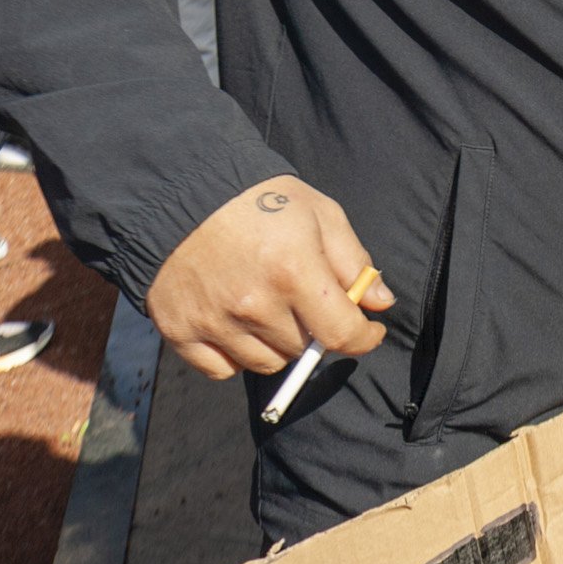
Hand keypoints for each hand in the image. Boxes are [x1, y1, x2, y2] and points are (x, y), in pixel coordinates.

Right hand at [146, 175, 392, 381]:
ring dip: (278, 344)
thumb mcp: (320, 214)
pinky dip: (236, 356)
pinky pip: (222, 370)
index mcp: (294, 271)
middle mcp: (254, 304)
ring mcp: (215, 321)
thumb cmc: (258, 200)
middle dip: (315, 329)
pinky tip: (239, 326)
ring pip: (265, 362)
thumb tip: (381, 302)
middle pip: (303, 347)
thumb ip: (354, 261)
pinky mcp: (181, 331)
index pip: (340, 333)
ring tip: (270, 309)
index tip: (369, 331)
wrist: (181, 194)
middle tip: (305, 301)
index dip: (364, 338)